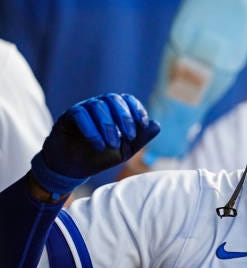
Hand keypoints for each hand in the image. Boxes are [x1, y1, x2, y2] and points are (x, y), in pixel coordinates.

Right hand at [31, 93, 159, 196]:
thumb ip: (140, 138)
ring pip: (98, 107)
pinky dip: (92, 129)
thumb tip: (157, 124)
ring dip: (108, 126)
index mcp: (114, 110)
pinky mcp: (68, 116)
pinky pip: (81, 114)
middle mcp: (99, 105)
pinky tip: (99, 145)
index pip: (127, 100)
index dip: (136, 109)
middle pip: (113, 99)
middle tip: (129, 136)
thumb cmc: (100, 157)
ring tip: (112, 145)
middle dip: (124, 117)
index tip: (142, 124)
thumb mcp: (125, 150)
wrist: (74, 168)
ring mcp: (83, 108)